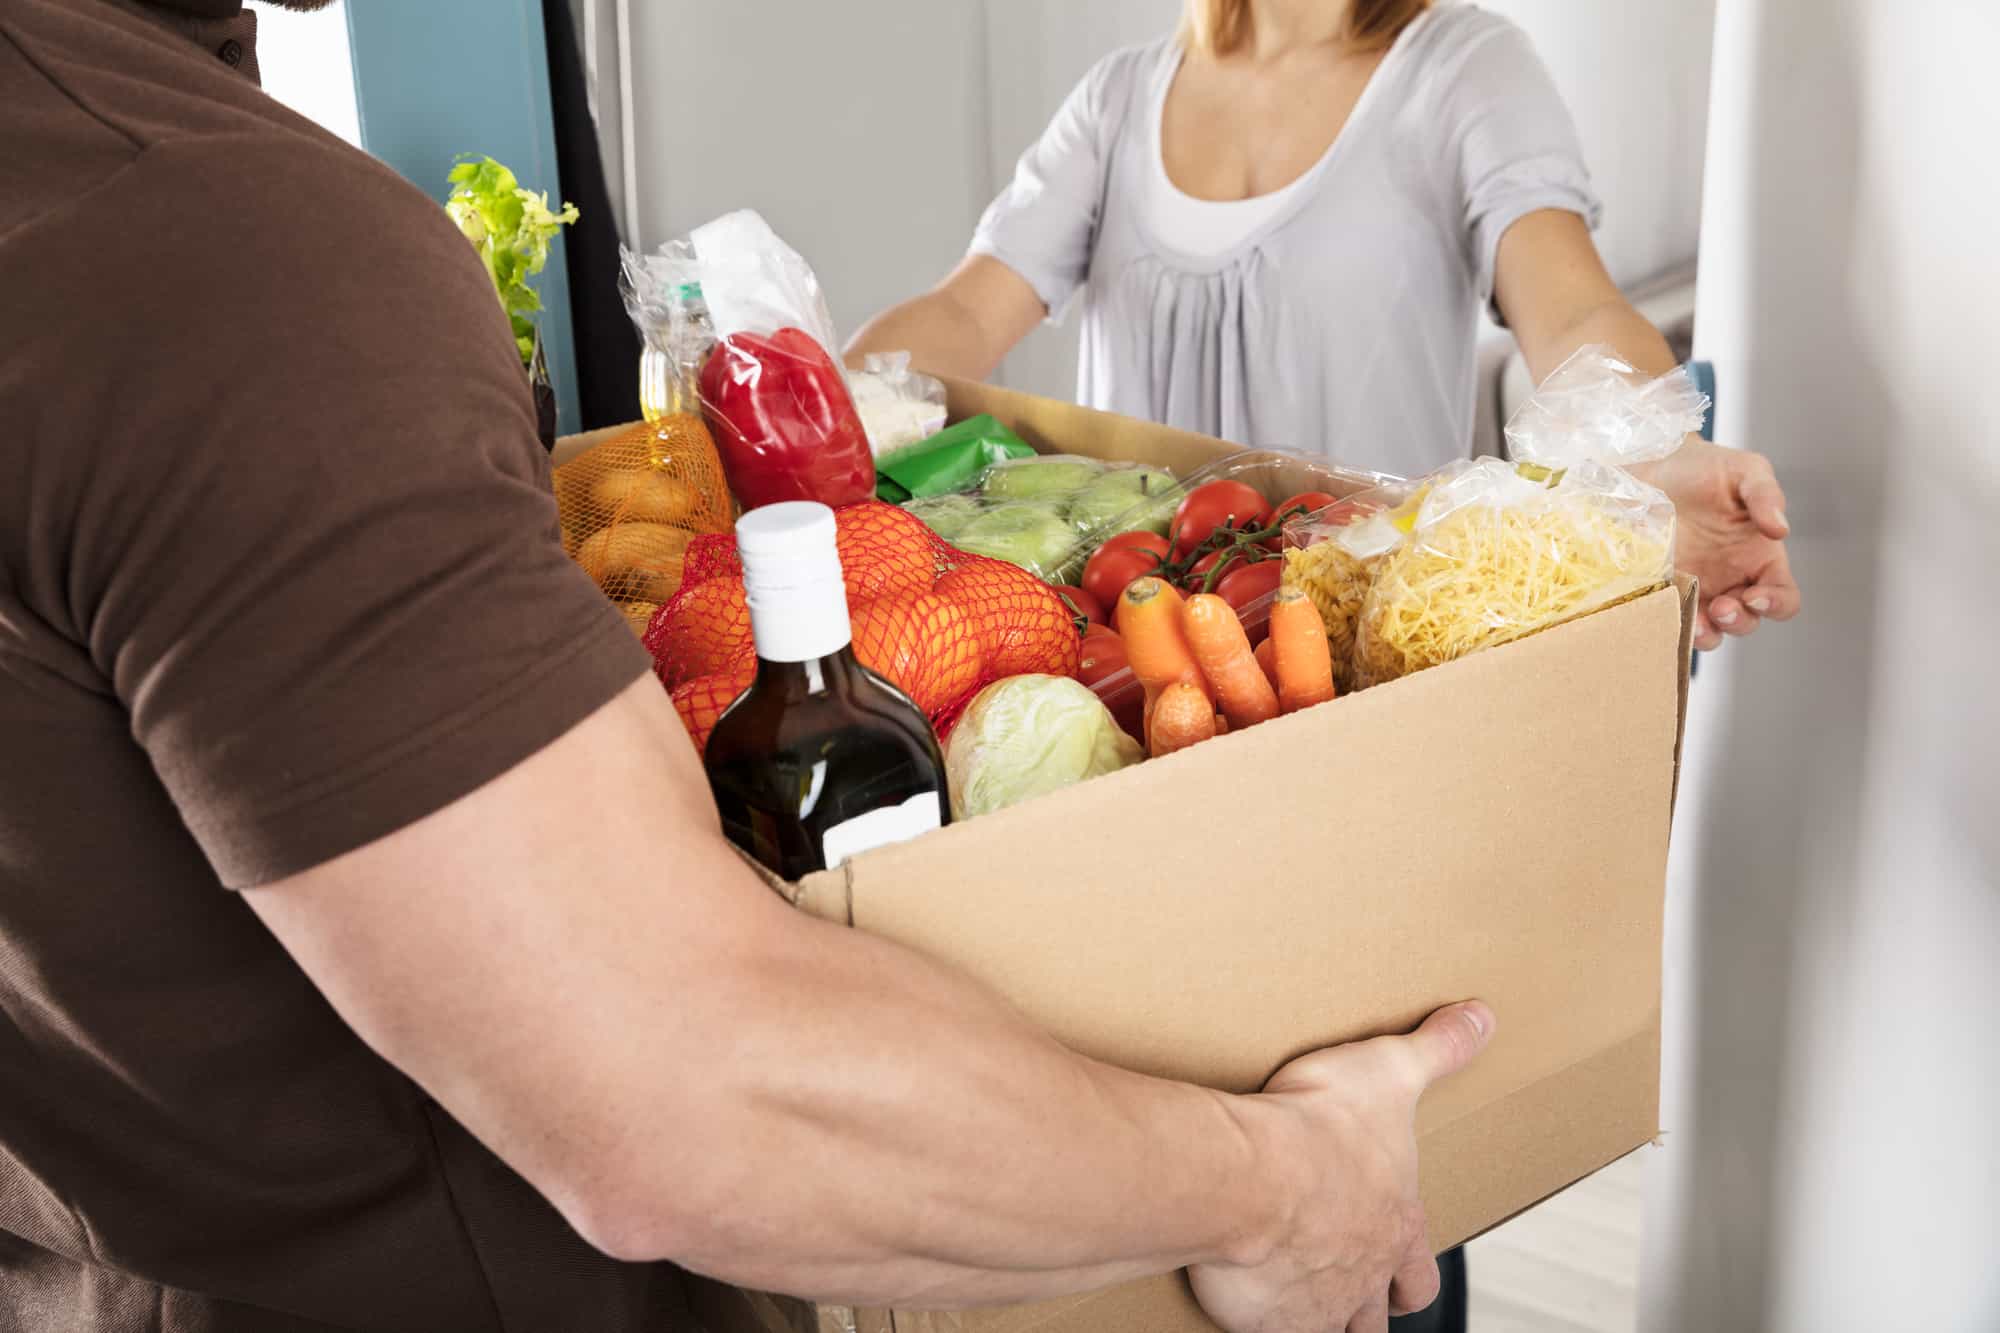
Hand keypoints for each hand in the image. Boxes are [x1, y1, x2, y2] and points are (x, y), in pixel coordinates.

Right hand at [1190, 1002, 1493, 1332]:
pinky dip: (1262, 1319)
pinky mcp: (1267, 1317)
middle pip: (1379, 1315)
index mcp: (1394, 1223)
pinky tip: (1243, 1297)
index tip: (1401, 1272)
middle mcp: (1363, 1272)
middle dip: (1370, 1307)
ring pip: (1333, 1332)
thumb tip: (1481, 1017)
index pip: (1419, 1272)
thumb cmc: (1322, 1125)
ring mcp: (1318, 1301)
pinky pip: (1269, 1332)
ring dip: (1319, 1318)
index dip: (1412, 1276)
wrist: (1257, 1171)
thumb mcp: (1391, 1070)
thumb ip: (1438, 1048)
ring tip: (1296, 1294)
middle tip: (1348, 1288)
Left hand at [1634, 437, 1800, 649]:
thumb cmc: (1705, 468)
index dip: (1776, 604)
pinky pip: (1669, 617)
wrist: (1653, 463)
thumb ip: (1766, 495)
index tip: (1757, 595)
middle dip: (1738, 622)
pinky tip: (1664, 613)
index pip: (1782, 597)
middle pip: (1746, 621)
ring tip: (1696, 624)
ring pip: (1709, 630)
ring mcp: (1694, 587)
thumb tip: (1780, 528)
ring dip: (1706, 634)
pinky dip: (1670, 623)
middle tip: (1723, 607)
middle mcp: (1730, 579)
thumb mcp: (1744, 471)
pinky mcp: (1660, 587)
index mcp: (1759, 558)